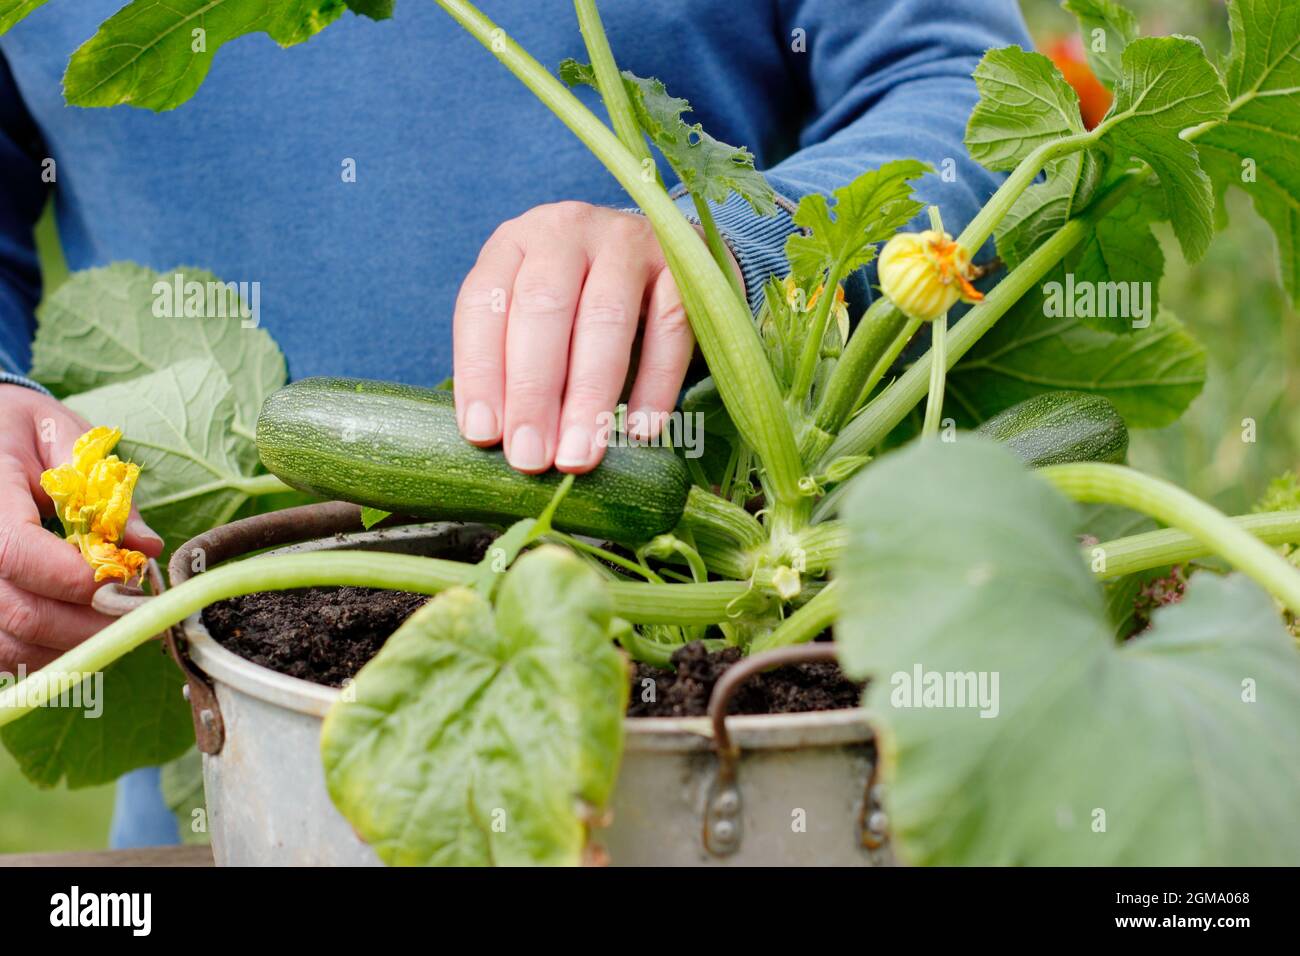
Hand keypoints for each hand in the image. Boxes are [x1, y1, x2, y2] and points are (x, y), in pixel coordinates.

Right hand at [0, 385, 161, 672]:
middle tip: (141, 615)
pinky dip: (46, 652)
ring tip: (118, 623)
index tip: (128, 581)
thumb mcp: (68, 438)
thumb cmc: (21, 430)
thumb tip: (147, 547)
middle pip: (16, 610)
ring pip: (8, 642)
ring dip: (72, 644)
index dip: (74, 579)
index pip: (16, 550)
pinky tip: (81, 630)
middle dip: (90, 622)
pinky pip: (1, 651)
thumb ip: (107, 494)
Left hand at [452, 201, 739, 473]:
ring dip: (589, 396)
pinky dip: (656, 383)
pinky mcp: (682, 261)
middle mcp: (566, 230)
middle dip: (533, 390)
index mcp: (514, 244)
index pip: (483, 304)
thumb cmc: (583, 307)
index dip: (480, 372)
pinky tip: (641, 430)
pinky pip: (668, 326)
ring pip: (604, 317)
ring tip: (579, 456)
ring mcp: (627, 240)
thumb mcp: (538, 319)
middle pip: (542, 307)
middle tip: (531, 458)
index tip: (484, 436)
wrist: (667, 260)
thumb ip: (515, 364)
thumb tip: (496, 445)